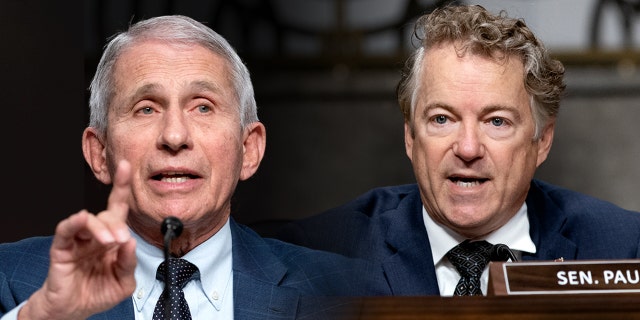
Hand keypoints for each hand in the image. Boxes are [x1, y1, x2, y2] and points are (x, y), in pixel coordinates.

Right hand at [20, 160, 136, 319]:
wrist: (74, 311)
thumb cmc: (98, 293)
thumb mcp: (124, 282)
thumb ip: (129, 263)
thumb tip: (130, 242)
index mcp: (112, 239)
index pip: (119, 209)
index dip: (122, 187)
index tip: (127, 167)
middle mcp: (96, 236)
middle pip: (108, 215)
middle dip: (117, 224)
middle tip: (120, 240)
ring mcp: (79, 241)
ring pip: (89, 220)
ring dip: (101, 228)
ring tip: (109, 242)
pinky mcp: (62, 249)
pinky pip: (66, 230)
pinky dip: (74, 222)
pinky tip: (81, 220)